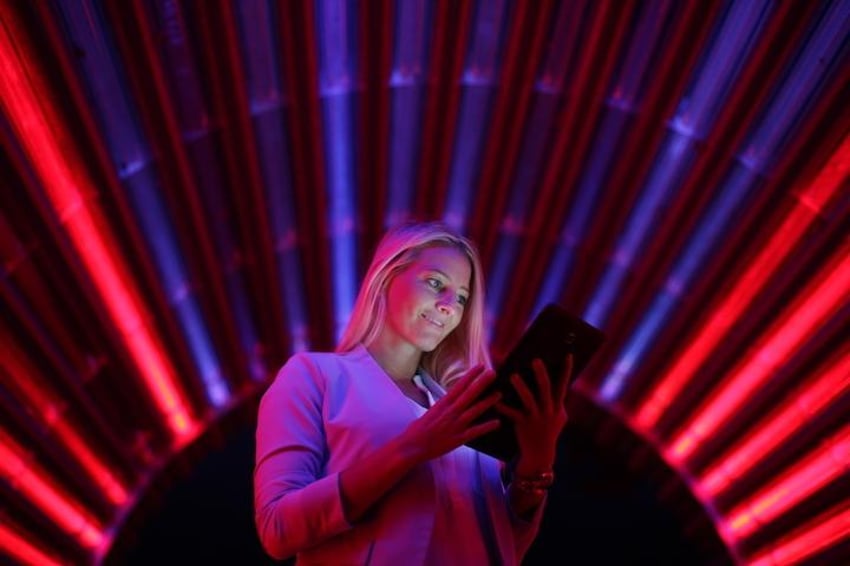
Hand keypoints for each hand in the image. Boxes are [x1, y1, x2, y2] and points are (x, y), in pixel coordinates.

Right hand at [400, 365, 501, 462]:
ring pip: (475, 410)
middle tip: (493, 373)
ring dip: (488, 402)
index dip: (471, 375)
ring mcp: (456, 425)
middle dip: (481, 383)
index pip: (459, 386)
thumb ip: (443, 406)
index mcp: (443, 404)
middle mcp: (451, 412)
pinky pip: (476, 431)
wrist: (412, 446)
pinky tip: (497, 423)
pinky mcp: (459, 438)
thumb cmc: (418, 430)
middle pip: (469, 394)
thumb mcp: (430, 412)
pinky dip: (487, 427)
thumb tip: (450, 400)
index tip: (480, 366)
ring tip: (499, 394)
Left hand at [495, 353, 572, 470]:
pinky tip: (496, 400)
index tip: (568, 355)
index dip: (567, 371)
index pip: (563, 386)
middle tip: (535, 360)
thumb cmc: (547, 430)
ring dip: (521, 388)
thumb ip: (556, 401)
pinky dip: (503, 407)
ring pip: (530, 401)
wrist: (541, 455)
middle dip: (541, 375)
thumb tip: (552, 379)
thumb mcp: (557, 417)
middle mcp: (549, 412)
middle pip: (546, 390)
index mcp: (558, 407)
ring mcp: (537, 419)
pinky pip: (513, 414)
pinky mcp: (524, 426)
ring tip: (513, 376)